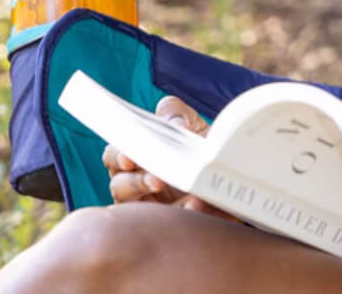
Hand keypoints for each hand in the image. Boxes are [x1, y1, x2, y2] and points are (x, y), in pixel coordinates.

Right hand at [101, 95, 232, 219]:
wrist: (228, 170)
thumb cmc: (198, 144)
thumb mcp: (189, 123)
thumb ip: (174, 113)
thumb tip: (176, 125)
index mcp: (132, 158)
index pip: (113, 157)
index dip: (117, 157)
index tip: (129, 159)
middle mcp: (133, 185)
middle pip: (119, 187)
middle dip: (136, 183)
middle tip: (157, 180)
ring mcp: (148, 209)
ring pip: (138, 212)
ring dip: (158, 205)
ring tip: (185, 196)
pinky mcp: (168, 227)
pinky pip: (167, 228)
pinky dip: (182, 214)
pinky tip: (196, 206)